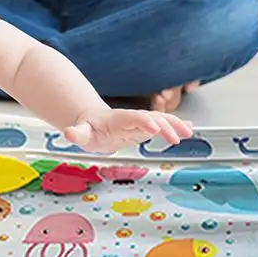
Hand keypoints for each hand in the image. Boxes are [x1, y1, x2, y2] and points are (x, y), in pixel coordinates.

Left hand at [62, 106, 192, 153]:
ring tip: (190, 131)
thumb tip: (68, 133)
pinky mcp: (145, 127)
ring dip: (175, 124)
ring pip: (160, 120)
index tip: (154, 127)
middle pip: (151, 118)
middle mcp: (132, 119)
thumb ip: (76, 134)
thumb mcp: (81, 133)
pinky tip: (189, 128)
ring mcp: (140, 122)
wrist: (93, 120)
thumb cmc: (88, 128)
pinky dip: (175, 126)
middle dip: (164, 126)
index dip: (143, 121)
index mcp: (117, 119)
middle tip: (176, 138)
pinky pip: (163, 125)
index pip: (133, 118)